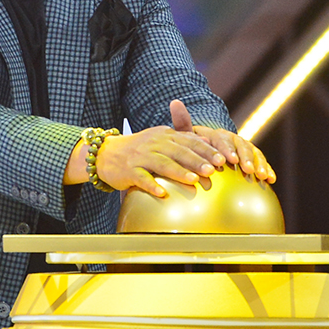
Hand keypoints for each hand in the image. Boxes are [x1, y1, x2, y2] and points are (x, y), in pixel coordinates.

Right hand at [94, 126, 225, 197]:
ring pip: (162, 163)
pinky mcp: (128, 170)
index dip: (206, 149)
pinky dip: (152, 185)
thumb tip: (207, 141)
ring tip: (193, 180)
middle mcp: (153, 143)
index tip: (222, 158)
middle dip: (197, 160)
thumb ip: (182, 140)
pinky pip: (141, 178)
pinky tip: (163, 193)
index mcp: (164, 135)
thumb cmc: (139, 149)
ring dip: (179, 171)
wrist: (106, 153)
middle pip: (178, 151)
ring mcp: (140, 156)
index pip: (189, 140)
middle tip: (213, 170)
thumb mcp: (160, 139)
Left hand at [170, 100, 275, 183]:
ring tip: (261, 176)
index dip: (227, 150)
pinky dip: (268, 169)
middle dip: (245, 157)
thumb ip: (182, 123)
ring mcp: (244, 147)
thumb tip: (175, 102)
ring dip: (259, 163)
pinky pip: (261, 162)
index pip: (223, 140)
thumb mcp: (187, 135)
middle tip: (247, 169)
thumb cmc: (194, 145)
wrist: (206, 149)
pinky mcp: (253, 157)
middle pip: (241, 145)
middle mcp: (233, 139)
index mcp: (217, 134)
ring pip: (254, 153)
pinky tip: (271, 180)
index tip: (231, 161)